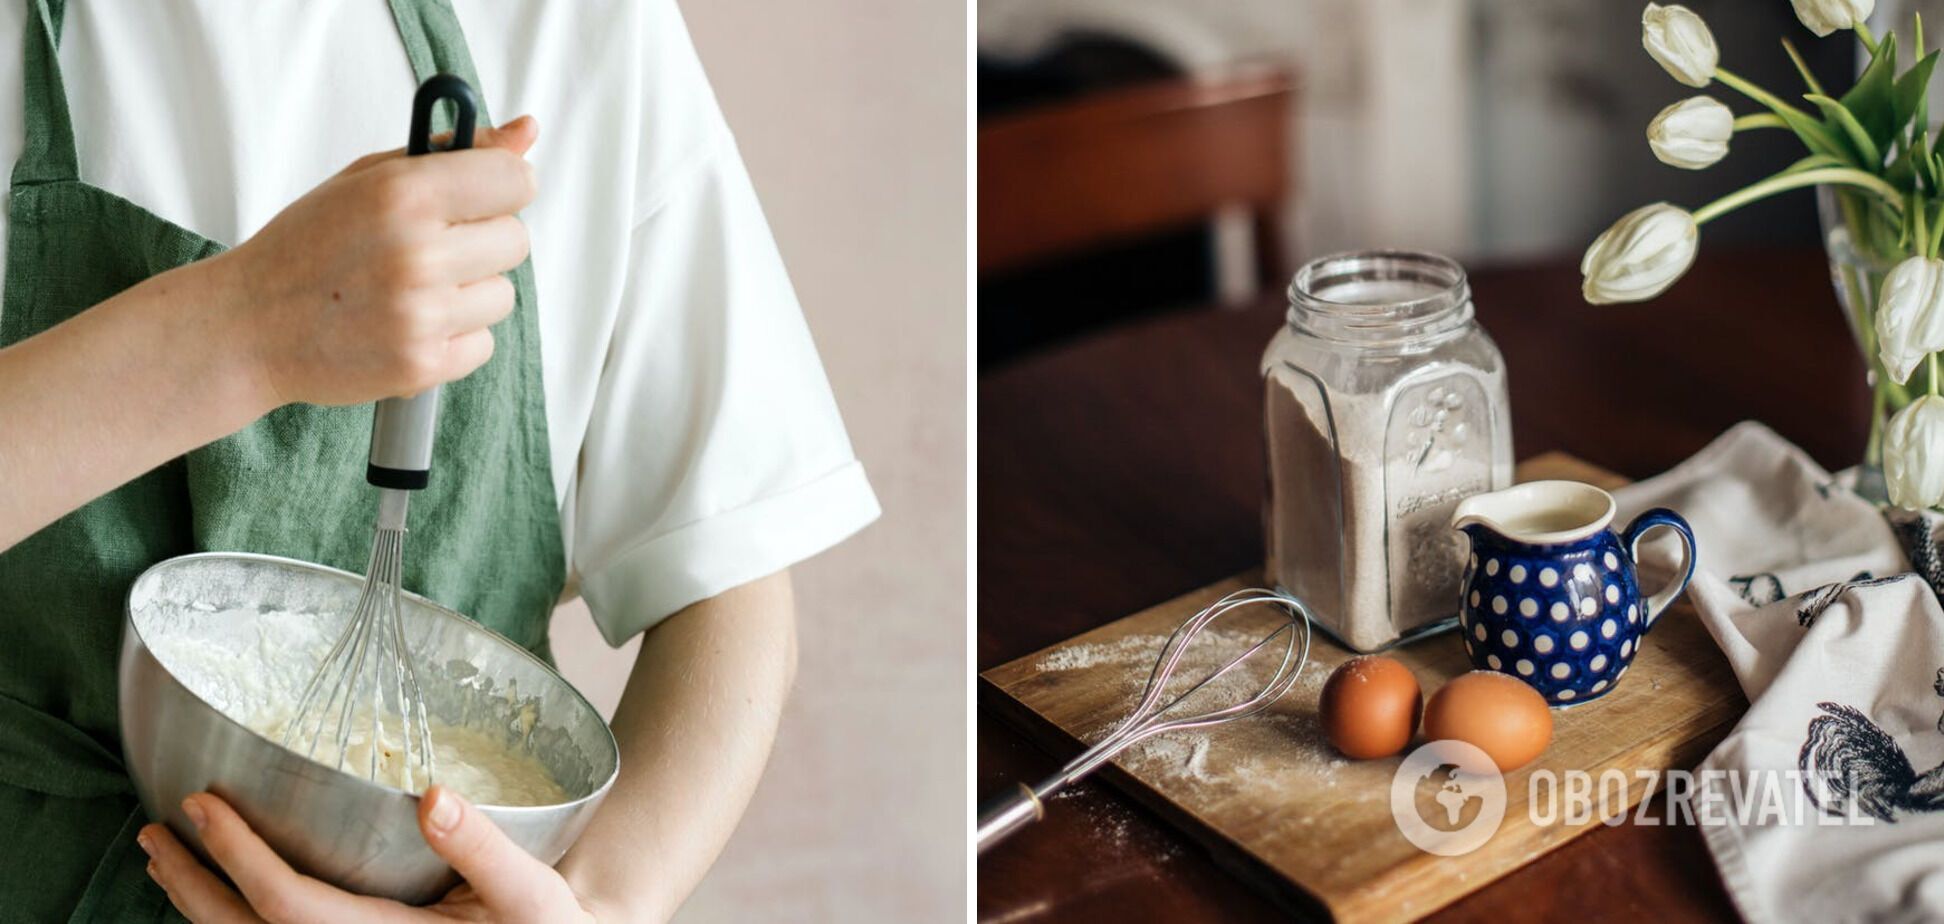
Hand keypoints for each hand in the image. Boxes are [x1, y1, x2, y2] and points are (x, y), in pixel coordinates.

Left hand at [138, 786, 599, 922]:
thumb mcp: (532, 892)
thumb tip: (434, 795)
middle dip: (194, 885)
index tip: (201, 805)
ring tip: (165, 859)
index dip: (238, 858)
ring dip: (199, 906)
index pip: (289, 907)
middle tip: (155, 832)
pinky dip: (232, 921)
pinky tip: (219, 894)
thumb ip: (483, 848)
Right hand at [204, 115, 540, 408]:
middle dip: (483, 241)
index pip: (515, 180)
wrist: (249, 325)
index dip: (503, 186)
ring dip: (469, 292)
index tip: (483, 195)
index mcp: (404, 195)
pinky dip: (455, 337)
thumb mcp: (368, 178)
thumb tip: (526, 131)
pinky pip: (483, 344)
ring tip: (412, 289)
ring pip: (502, 296)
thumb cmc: (307, 246)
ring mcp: (421, 315)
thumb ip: (453, 152)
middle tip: (431, 247)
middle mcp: (417, 254)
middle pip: (516, 240)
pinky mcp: (422, 365)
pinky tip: (409, 324)